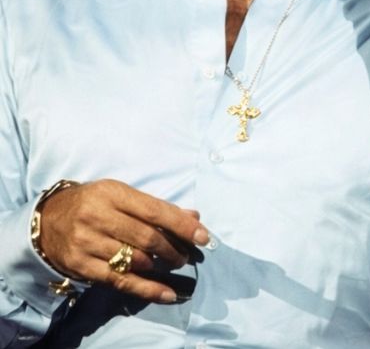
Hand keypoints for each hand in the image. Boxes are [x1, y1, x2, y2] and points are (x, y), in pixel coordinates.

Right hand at [37, 179, 208, 302]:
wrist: (48, 219)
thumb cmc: (94, 203)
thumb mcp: (122, 195)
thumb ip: (156, 207)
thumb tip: (194, 217)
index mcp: (112, 194)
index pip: (155, 211)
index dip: (181, 225)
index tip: (203, 237)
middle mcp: (97, 217)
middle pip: (146, 237)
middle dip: (173, 249)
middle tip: (186, 254)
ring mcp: (87, 243)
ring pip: (134, 260)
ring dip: (160, 265)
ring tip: (173, 263)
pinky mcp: (80, 266)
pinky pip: (119, 280)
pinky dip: (147, 289)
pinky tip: (167, 293)